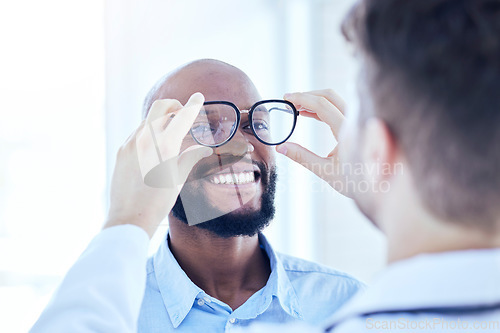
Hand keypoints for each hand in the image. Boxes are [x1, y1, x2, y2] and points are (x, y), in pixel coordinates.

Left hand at [104, 92, 212, 237]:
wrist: (130, 216)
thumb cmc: (159, 201)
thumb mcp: (179, 178)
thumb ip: (190, 157)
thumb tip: (201, 148)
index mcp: (165, 145)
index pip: (182, 117)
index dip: (192, 105)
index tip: (198, 96)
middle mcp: (145, 139)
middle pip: (160, 107)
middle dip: (173, 105)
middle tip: (181, 113)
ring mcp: (130, 143)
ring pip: (148, 120)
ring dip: (160, 121)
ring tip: (168, 136)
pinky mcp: (122, 150)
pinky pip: (136, 133)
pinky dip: (148, 134)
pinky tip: (153, 149)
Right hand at [277, 89, 350, 196]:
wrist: (381, 188)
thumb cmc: (356, 182)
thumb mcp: (326, 172)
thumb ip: (302, 157)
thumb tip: (281, 147)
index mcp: (347, 132)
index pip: (322, 105)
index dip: (302, 98)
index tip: (286, 98)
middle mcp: (355, 122)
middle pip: (329, 96)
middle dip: (307, 95)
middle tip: (289, 101)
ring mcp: (357, 121)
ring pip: (334, 100)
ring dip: (314, 99)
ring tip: (295, 108)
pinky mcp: (356, 125)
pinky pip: (337, 108)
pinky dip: (321, 107)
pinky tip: (307, 114)